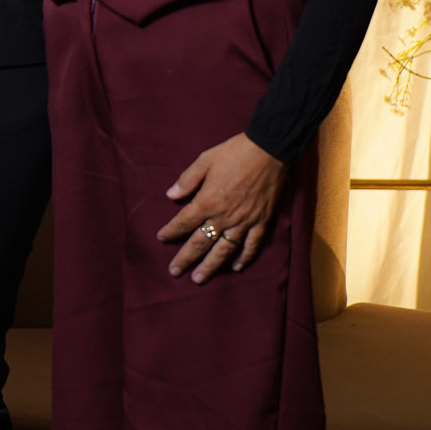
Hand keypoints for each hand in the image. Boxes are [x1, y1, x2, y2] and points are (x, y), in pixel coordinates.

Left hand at [159, 133, 285, 281]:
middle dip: (186, 258)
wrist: (269, 150)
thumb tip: (170, 195)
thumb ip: (187, 180)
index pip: (184, 222)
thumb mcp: (205, 160)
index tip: (161, 238)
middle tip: (174, 272)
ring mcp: (244, 222)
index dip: (171, 231)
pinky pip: (252, 246)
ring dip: (211, 266)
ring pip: (224, 250)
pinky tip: (236, 267)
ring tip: (198, 279)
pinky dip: (244, 258)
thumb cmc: (234, 153)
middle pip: (201, 242)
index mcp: (208, 201)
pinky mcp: (261, 222)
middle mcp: (224, 217)